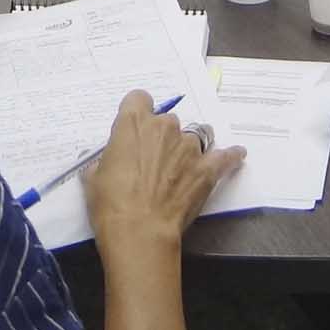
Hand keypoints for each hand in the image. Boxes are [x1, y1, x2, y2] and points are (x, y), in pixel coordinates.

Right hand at [85, 88, 245, 256]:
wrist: (140, 231)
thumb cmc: (111, 204)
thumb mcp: (93, 177)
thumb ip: (105, 160)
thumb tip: (109, 161)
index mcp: (134, 123)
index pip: (138, 98)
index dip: (137, 112)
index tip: (135, 128)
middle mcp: (165, 127)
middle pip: (166, 120)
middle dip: (161, 137)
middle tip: (153, 161)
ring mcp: (189, 146)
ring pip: (193, 135)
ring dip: (187, 148)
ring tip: (182, 168)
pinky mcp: (207, 168)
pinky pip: (225, 155)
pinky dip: (229, 156)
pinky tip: (236, 154)